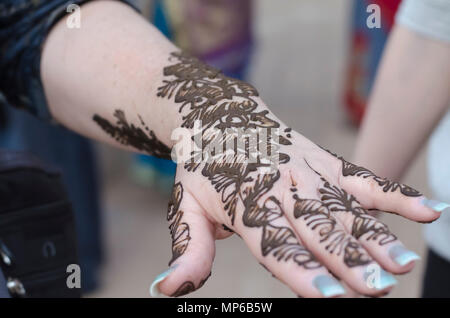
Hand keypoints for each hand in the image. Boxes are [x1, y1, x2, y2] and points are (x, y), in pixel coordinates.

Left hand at [139, 52, 444, 297]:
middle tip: (375, 289)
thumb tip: (166, 289)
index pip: (276, 243)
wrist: (218, 117)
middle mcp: (281, 187)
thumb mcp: (184, 206)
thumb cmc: (205, 169)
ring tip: (400, 264)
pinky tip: (426, 210)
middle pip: (318, 228)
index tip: (329, 297)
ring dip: (375, 236)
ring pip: (345, 207)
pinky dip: (393, 193)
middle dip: (347, 261)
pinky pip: (362, 177)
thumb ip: (188, 248)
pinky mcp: (324, 160)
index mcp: (246, 203)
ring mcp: (307, 171)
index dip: (301, 271)